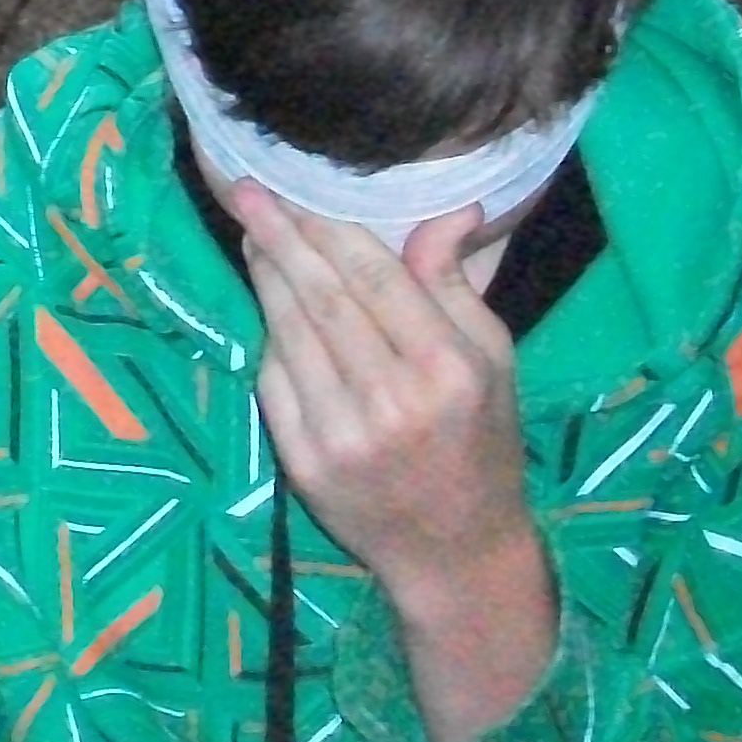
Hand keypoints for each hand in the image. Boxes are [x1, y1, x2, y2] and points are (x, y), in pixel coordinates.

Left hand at [234, 185, 556, 741]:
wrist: (455, 551)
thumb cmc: (481, 442)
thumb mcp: (494, 359)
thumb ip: (456, 285)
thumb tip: (445, 209)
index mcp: (446, 369)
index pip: (377, 280)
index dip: (329, 230)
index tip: (292, 190)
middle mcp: (391, 401)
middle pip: (323, 301)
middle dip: (280, 241)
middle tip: (247, 195)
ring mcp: (341, 436)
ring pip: (290, 337)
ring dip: (265, 281)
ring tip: (252, 235)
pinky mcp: (304, 464)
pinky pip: (273, 385)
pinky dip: (269, 339)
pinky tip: (267, 305)